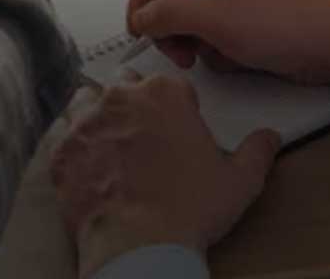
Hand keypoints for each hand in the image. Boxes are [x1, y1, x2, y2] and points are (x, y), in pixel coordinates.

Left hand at [51, 77, 280, 278]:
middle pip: (126, 85)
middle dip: (135, 104)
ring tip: (113, 147)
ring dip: (100, 118)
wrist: (138, 246)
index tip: (178, 126)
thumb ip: (258, 152)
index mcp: (165, 94)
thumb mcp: (239, 181)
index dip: (177, 106)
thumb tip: (269, 139)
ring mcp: (86, 121)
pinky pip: (63, 137)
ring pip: (88, 103)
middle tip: (145, 136)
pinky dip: (75, 148)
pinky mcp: (61, 150)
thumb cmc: (186, 211)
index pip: (170, 84)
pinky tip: (89, 167)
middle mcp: (121, 98)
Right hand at [127, 0, 329, 84]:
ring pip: (186, 15)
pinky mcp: (242, 15)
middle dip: (170, 26)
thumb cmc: (295, 25)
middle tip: (179, 52)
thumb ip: (173, 14)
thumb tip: (142, 16)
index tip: (141, 29)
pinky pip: (209, 30)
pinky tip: (237, 57)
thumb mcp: (223, 21)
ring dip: (195, 41)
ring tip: (216, 55)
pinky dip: (215, 48)